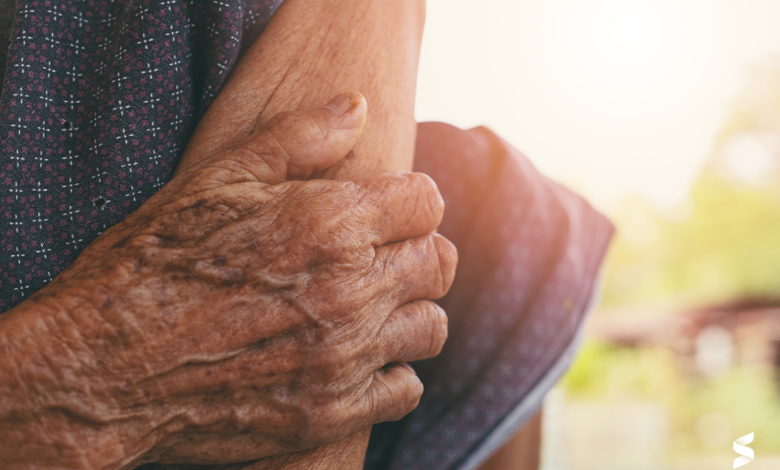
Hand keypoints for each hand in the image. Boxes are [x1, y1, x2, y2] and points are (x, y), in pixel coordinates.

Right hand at [0, 94, 456, 468]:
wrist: (100, 370)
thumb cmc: (151, 265)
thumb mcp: (216, 180)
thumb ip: (298, 138)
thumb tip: (357, 107)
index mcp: (328, 225)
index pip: (426, 202)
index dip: (408, 200)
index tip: (384, 209)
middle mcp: (349, 291)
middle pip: (438, 262)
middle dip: (415, 250)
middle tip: (379, 254)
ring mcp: (343, 358)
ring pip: (430, 326)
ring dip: (408, 310)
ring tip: (369, 305)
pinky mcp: (330, 412)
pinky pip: (404, 387)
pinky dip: (390, 370)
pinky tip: (355, 356)